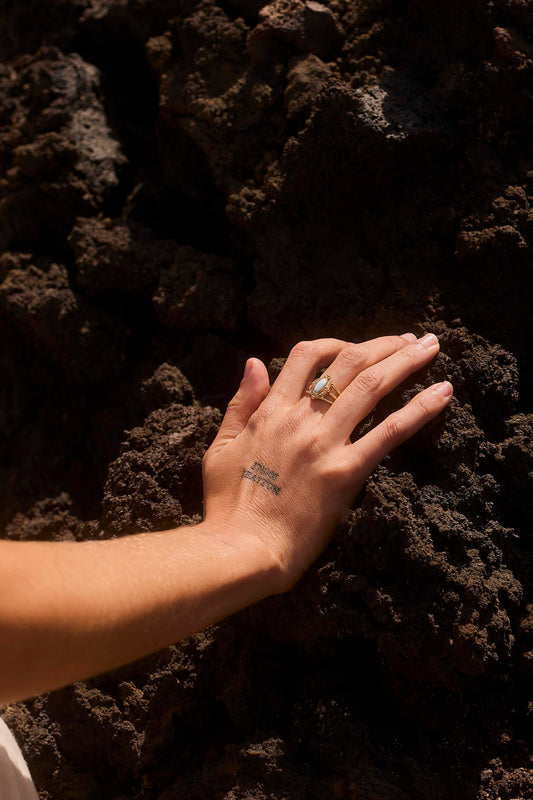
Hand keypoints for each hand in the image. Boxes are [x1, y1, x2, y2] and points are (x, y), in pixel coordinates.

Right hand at [202, 334, 451, 591]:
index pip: (307, 356)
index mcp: (271, 411)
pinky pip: (388, 432)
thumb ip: (241, 403)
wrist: (242, 548)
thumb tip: (256, 362)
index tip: (356, 347)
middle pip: (349, 363)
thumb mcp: (221, 447)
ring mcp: (325, 444)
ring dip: (406, 362)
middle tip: (412, 340)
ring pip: (372, 387)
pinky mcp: (345, 473)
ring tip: (431, 348)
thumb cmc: (228, 505)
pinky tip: (443, 393)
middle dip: (385, 345)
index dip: (336, 343)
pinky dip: (419, 408)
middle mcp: (301, 419)